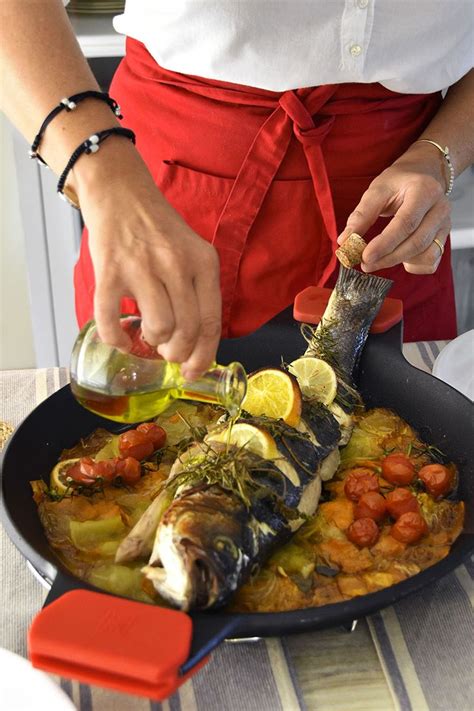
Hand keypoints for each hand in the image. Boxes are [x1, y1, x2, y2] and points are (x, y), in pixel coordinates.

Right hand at [73, 139, 220, 378]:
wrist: (121, 192)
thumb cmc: (158, 228)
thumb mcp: (192, 251)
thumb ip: (198, 291)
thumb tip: (196, 344)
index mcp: (203, 262)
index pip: (211, 322)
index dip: (204, 355)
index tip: (194, 371)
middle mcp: (176, 264)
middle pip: (186, 330)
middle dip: (177, 352)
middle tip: (168, 350)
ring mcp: (142, 267)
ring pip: (158, 328)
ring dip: (152, 341)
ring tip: (148, 333)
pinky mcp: (110, 271)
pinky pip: (111, 320)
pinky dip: (116, 339)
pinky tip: (121, 339)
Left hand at [337, 142, 450, 273]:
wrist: (423, 175)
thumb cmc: (399, 182)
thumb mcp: (377, 191)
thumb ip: (361, 215)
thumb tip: (345, 241)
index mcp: (425, 191)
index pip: (406, 223)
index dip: (385, 243)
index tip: (365, 256)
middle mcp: (440, 208)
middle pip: (416, 242)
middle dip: (388, 258)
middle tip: (365, 264)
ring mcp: (446, 224)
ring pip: (425, 255)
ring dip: (399, 262)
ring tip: (380, 257)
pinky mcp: (444, 238)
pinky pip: (431, 261)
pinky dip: (413, 265)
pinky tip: (399, 256)